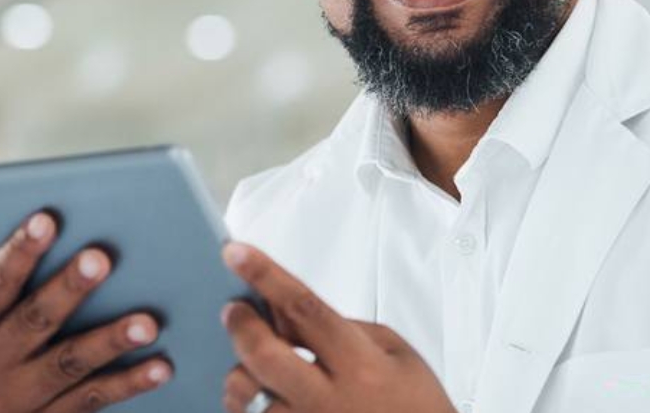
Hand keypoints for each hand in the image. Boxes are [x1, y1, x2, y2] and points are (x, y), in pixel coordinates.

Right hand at [0, 207, 172, 412]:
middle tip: (101, 258)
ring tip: (148, 321)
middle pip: (33, 320)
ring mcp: (15, 401)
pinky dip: (127, 384)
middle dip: (67, 289)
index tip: (47, 219)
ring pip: (68, 363)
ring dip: (109, 340)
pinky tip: (160, 366)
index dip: (20, 251)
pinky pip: (91, 400)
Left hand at [220, 242, 454, 412]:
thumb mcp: (393, 351)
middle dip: (240, 325)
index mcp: (361, 364)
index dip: (266, 276)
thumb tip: (285, 309)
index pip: (304, 308)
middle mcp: (332, 400)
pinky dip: (248, 409)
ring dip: (240, 377)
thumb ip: (339, 326)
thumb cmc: (415, 404)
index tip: (237, 253)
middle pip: (265, 354)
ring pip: (250, 398)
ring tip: (248, 370)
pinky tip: (259, 399)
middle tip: (233, 310)